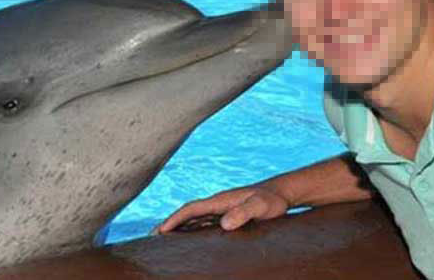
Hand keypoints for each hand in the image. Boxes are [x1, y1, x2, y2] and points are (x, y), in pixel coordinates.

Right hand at [153, 182, 289, 233]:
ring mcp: (221, 209)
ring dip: (178, 227)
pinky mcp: (227, 215)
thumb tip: (224, 224)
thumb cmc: (272, 200)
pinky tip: (188, 240)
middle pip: (187, 214)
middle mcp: (217, 204)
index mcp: (220, 200)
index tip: (160, 230)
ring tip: (163, 241)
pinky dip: (191, 229)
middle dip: (169, 224)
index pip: (191, 209)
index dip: (174, 219)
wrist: (281, 193)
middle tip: (151, 238)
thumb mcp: (261, 207)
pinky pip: (203, 223)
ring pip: (194, 218)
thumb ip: (244, 213)